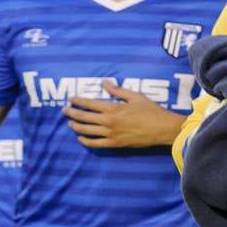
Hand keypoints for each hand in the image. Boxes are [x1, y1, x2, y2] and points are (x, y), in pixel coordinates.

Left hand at [65, 83, 185, 147]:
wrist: (161, 129)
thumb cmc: (150, 111)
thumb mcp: (135, 96)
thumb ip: (117, 90)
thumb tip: (105, 82)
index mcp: (113, 108)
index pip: (89, 104)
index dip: (78, 101)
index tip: (70, 99)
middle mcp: (108, 122)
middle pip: (84, 117)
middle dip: (72, 113)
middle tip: (64, 110)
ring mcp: (110, 134)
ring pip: (87, 131)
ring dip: (76, 127)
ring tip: (70, 123)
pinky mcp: (114, 144)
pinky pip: (95, 144)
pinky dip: (86, 141)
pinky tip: (80, 138)